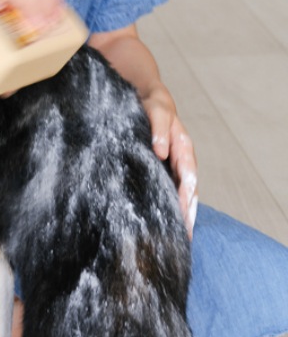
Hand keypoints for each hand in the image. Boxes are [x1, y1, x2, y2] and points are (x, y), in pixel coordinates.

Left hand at [142, 86, 197, 238]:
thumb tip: (161, 151)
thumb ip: (159, 129)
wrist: (146, 98)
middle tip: (185, 238)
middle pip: (189, 192)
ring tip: (179, 238)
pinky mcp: (163, 170)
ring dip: (182, 215)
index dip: (186, 197)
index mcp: (183, 149)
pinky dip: (170, 207)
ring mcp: (173, 167)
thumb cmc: (152, 105)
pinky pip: (169, 191)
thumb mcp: (156, 111)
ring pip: (181, 195)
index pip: (188, 178)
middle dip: (188, 215)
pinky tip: (164, 223)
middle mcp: (181, 161)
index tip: (184, 215)